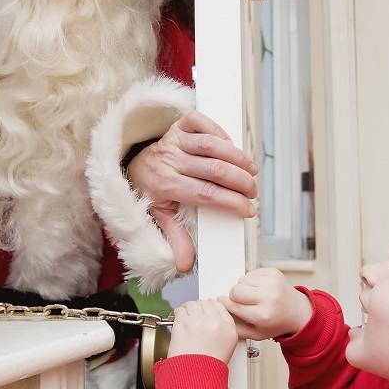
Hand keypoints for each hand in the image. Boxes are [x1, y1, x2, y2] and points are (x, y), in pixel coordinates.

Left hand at [127, 110, 257, 272]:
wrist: (136, 165)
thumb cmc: (154, 190)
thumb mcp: (161, 216)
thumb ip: (175, 238)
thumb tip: (185, 266)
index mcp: (165, 185)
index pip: (205, 194)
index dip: (231, 202)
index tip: (248, 209)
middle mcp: (169, 160)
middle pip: (214, 170)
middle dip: (241, 182)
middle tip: (252, 192)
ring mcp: (174, 140)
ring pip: (212, 145)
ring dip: (238, 158)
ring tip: (251, 171)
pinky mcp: (180, 125)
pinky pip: (202, 122)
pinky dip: (221, 133)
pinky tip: (233, 147)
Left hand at [167, 298, 238, 363]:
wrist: (194, 377)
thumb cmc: (207, 368)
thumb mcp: (227, 347)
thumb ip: (223, 329)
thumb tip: (212, 318)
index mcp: (229, 329)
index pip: (220, 306)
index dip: (211, 306)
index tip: (206, 309)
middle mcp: (216, 322)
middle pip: (206, 303)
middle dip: (199, 308)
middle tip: (194, 315)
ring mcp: (199, 321)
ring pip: (193, 304)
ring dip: (188, 310)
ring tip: (186, 319)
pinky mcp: (184, 322)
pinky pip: (180, 310)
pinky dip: (178, 314)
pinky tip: (179, 321)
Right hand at [220, 268, 312, 339]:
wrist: (298, 311)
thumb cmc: (277, 322)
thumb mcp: (257, 334)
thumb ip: (237, 329)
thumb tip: (222, 317)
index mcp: (263, 315)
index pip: (233, 305)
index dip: (226, 305)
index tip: (225, 304)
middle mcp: (268, 298)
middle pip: (235, 290)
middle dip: (234, 296)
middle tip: (242, 301)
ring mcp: (272, 283)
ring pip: (242, 280)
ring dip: (244, 287)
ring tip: (253, 296)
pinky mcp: (274, 273)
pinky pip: (251, 273)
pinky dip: (252, 280)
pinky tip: (260, 288)